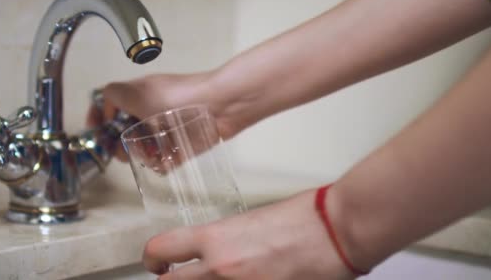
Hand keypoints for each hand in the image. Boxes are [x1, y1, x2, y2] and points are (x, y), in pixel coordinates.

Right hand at [86, 72, 241, 160]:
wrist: (221, 105)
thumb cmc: (180, 96)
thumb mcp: (139, 93)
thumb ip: (114, 95)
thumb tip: (102, 99)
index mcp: (139, 95)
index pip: (110, 102)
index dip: (99, 116)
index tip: (96, 131)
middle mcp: (151, 110)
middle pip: (124, 130)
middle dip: (118, 144)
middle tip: (122, 151)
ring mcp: (167, 127)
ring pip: (145, 146)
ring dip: (141, 155)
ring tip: (147, 158)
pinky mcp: (184, 143)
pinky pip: (167, 158)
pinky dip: (162, 163)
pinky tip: (162, 164)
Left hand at [143, 190, 354, 279]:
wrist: (338, 230)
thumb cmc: (305, 217)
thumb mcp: (253, 221)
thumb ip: (227, 240)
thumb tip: (216, 253)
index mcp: (217, 237)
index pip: (163, 248)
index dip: (152, 258)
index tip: (156, 262)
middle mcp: (221, 267)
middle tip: (176, 277)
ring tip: (215, 278)